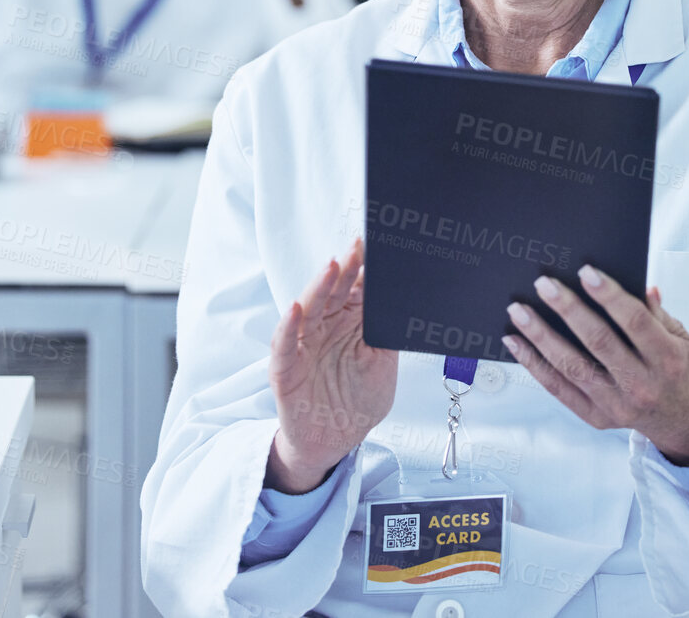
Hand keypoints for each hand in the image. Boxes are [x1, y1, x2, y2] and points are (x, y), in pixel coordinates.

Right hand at [266, 239, 397, 492]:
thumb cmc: (358, 403)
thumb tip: (404, 302)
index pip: (356, 289)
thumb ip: (387, 335)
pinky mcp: (286, 369)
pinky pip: (285, 345)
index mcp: (350, 324)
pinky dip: (288, 327)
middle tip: (357, 246)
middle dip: (345, 268)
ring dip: (318, 287)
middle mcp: (325, 328)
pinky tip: (295, 309)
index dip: (365, 269)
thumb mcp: (383, 366)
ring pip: (309, 310)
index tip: (377, 247)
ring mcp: (304, 346)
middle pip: (333, 292)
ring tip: (331, 266)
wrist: (335, 443)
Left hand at [504, 268, 688, 465]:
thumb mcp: (682, 337)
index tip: (585, 271)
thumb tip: (641, 284)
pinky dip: (534, 365)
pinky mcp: (597, 418)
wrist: (682, 420)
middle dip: (568, 310)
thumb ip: (658, 312)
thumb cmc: (678, 368)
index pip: (636, 322)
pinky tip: (516, 342)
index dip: (610, 296)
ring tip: (518, 310)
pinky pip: (559, 390)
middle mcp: (642, 385)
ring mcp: (617, 405)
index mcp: (668, 359)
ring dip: (541, 336)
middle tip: (543, 284)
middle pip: (598, 342)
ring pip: (572, 367)